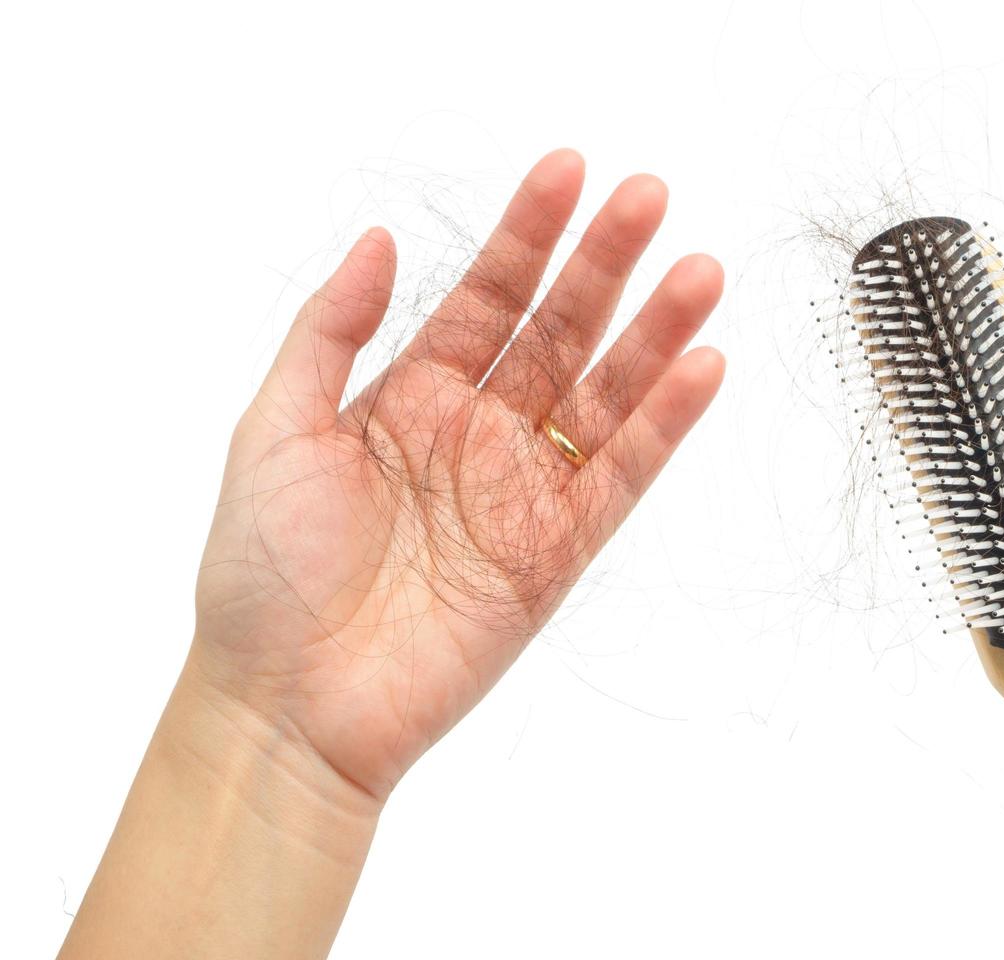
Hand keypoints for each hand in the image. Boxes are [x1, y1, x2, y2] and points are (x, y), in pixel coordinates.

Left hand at [192, 148, 725, 800]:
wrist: (288, 702)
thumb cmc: (263, 571)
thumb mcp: (275, 427)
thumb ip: (330, 330)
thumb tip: (378, 238)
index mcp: (411, 396)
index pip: (485, 297)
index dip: (527, 235)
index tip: (568, 172)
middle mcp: (477, 434)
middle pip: (558, 333)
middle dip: (603, 265)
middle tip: (650, 198)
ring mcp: (522, 492)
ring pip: (605, 397)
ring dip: (654, 336)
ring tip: (699, 275)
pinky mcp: (556, 554)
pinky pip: (619, 479)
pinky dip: (663, 428)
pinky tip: (700, 371)